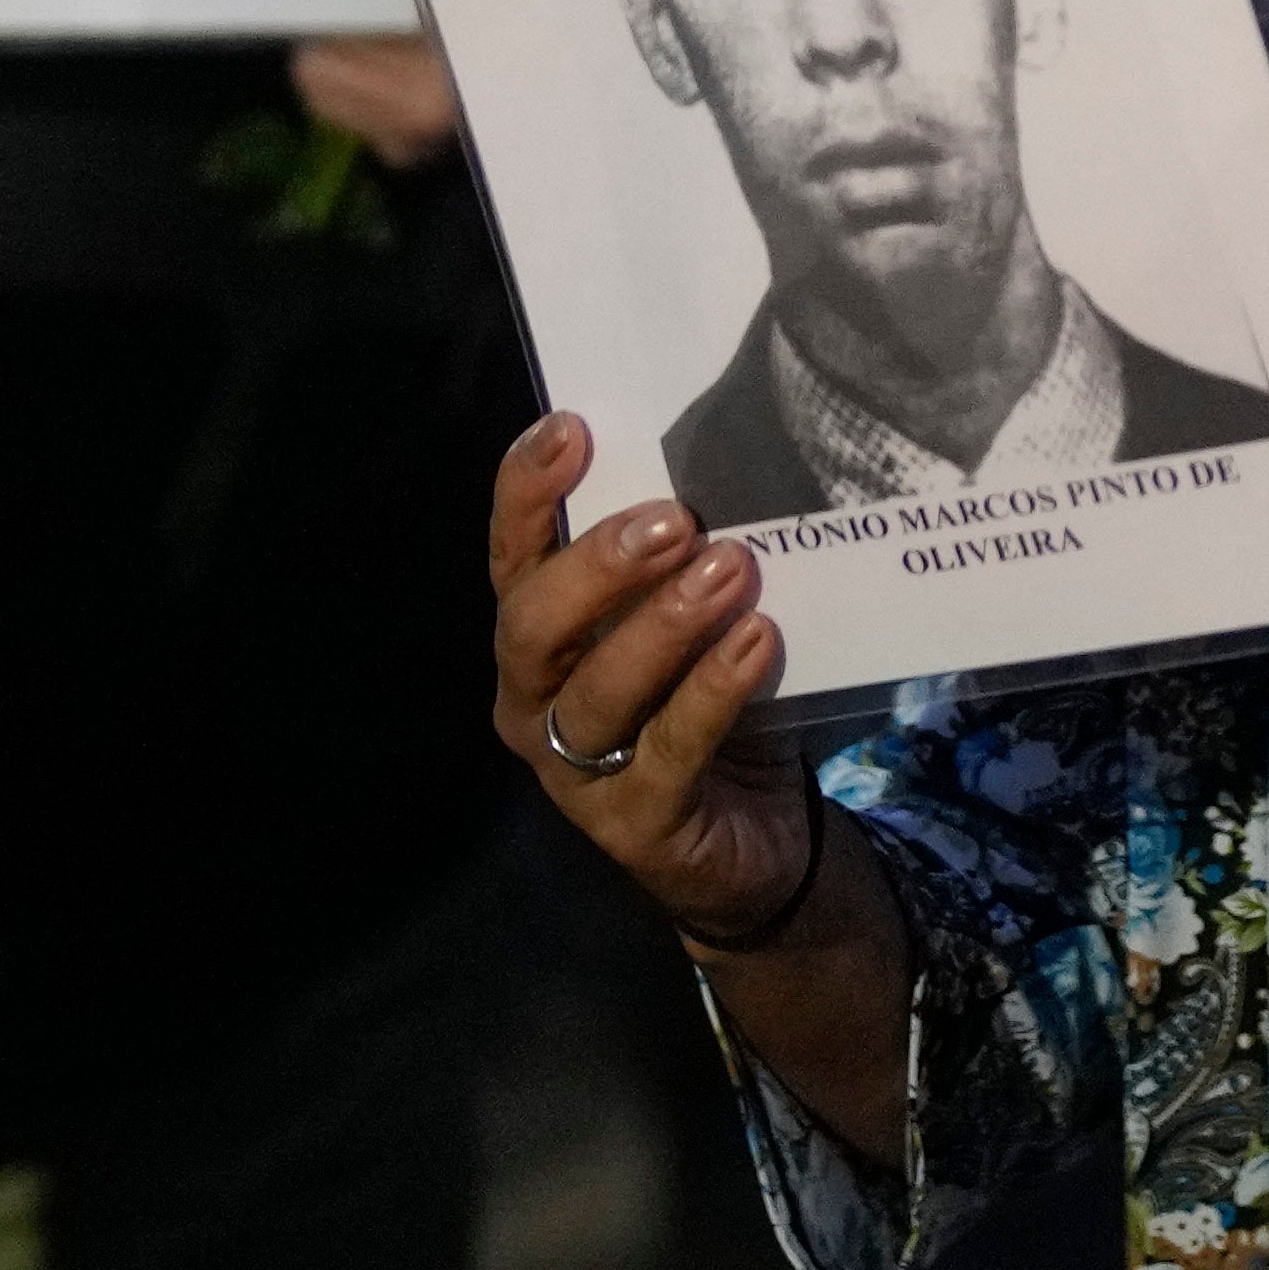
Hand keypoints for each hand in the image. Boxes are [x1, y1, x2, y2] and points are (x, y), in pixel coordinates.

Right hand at [484, 417, 824, 946]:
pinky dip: (711, 693)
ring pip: (596, 693)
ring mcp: (574, 772)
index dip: (527, 493)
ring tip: (729, 570)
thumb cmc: (705, 702)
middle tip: (676, 520)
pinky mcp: (634, 826)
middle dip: (599, 566)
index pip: (512, 556)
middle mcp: (534, 700)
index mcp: (537, 638)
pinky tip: (756, 643)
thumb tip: (726, 460)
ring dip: (662, 626)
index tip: (572, 429)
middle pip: (534, 626)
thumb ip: (678, 562)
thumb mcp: (686, 623)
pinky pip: (668, 753)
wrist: (752, 840)